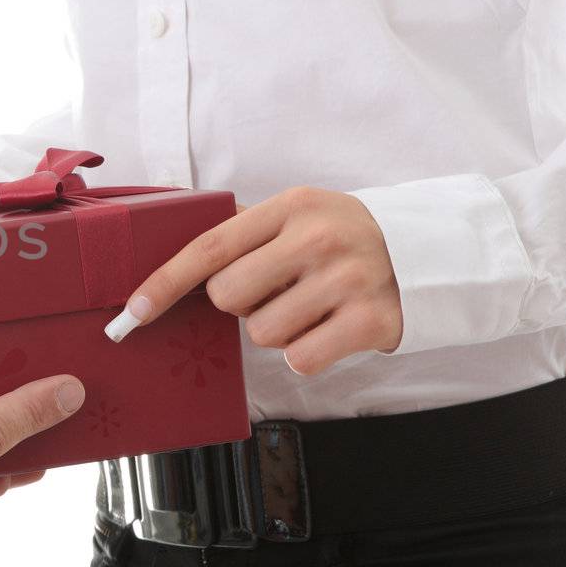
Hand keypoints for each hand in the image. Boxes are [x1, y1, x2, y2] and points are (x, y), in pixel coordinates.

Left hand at [105, 186, 402, 373]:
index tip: (132, 313)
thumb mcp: (300, 216)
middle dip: (241, 303)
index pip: (209, 247)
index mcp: (291, 207)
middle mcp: (317, 238)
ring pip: (262, 333)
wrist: (433, 253)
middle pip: (227, 297)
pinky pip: (299, 359)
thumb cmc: (346, 238)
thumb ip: (246, 235)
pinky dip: (307, 354)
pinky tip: (331, 329)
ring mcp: (347, 279)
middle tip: (278, 289)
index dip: (165, 282)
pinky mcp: (370, 322)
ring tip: (312, 306)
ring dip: (278, 329)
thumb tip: (172, 268)